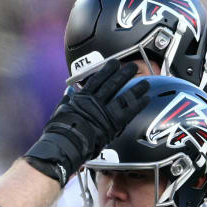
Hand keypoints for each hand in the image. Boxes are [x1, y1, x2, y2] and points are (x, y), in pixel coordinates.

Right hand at [24, 59, 149, 183]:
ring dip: (136, 88)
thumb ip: (67, 100)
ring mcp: (106, 111)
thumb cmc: (61, 130)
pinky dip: (138, 104)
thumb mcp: (61, 110)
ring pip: (124, 96)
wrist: (66, 143)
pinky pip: (129, 111)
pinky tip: (145, 99)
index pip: (97, 79)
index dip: (107, 70)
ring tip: (145, 82)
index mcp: (83, 97)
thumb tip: (69, 93)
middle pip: (113, 84)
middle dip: (124, 74)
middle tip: (132, 67)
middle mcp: (96, 101)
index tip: (114, 63)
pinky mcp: (113, 123)